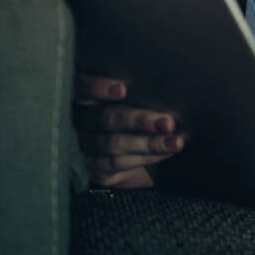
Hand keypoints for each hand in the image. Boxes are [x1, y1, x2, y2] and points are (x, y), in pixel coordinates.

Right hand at [73, 72, 183, 187]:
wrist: (140, 162)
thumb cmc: (141, 122)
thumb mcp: (139, 104)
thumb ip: (142, 95)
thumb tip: (171, 91)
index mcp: (88, 97)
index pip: (80, 87)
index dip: (96, 87)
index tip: (122, 90)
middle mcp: (82, 120)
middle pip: (105, 118)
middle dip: (139, 120)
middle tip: (167, 122)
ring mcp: (84, 145)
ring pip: (113, 142)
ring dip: (149, 142)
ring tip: (174, 142)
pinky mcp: (91, 167)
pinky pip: (115, 163)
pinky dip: (144, 157)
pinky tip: (164, 153)